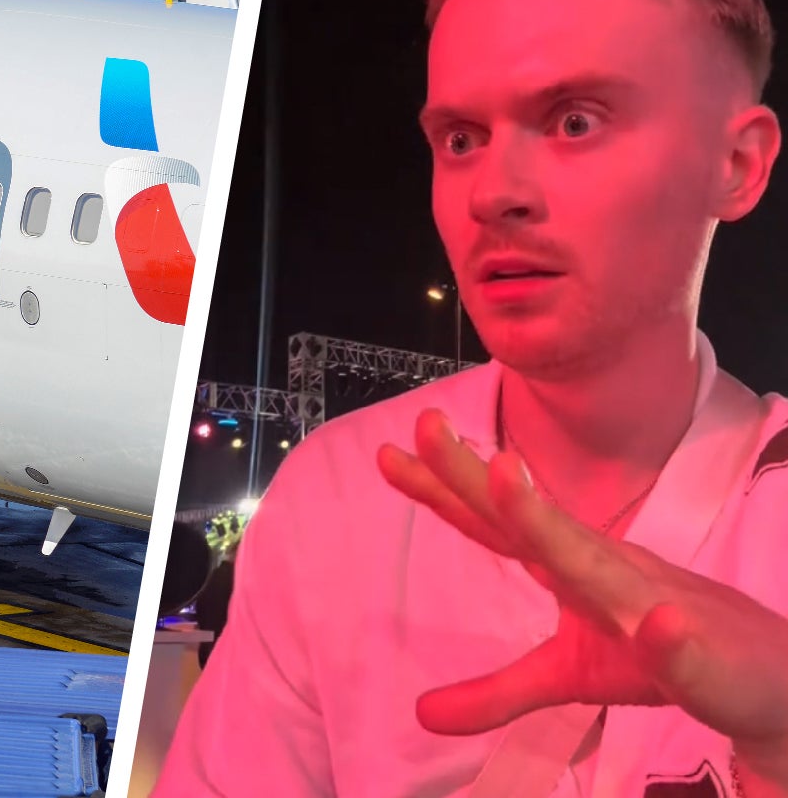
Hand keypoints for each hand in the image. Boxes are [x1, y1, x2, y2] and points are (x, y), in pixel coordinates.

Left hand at [376, 409, 787, 786]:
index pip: (496, 524)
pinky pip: (684, 645)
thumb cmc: (659, 658)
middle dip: (478, 475)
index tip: (390, 454)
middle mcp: (605, 569)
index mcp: (571, 568)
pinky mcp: (705, 656)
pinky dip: (668, 635)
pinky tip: (658, 625)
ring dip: (551, 524)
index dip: (445, 489)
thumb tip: (422, 712)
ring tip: (507, 475)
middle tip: (425, 427)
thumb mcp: (566, 677)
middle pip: (530, 521)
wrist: (762, 680)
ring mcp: (654, 606)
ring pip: (598, 563)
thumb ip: (495, 690)